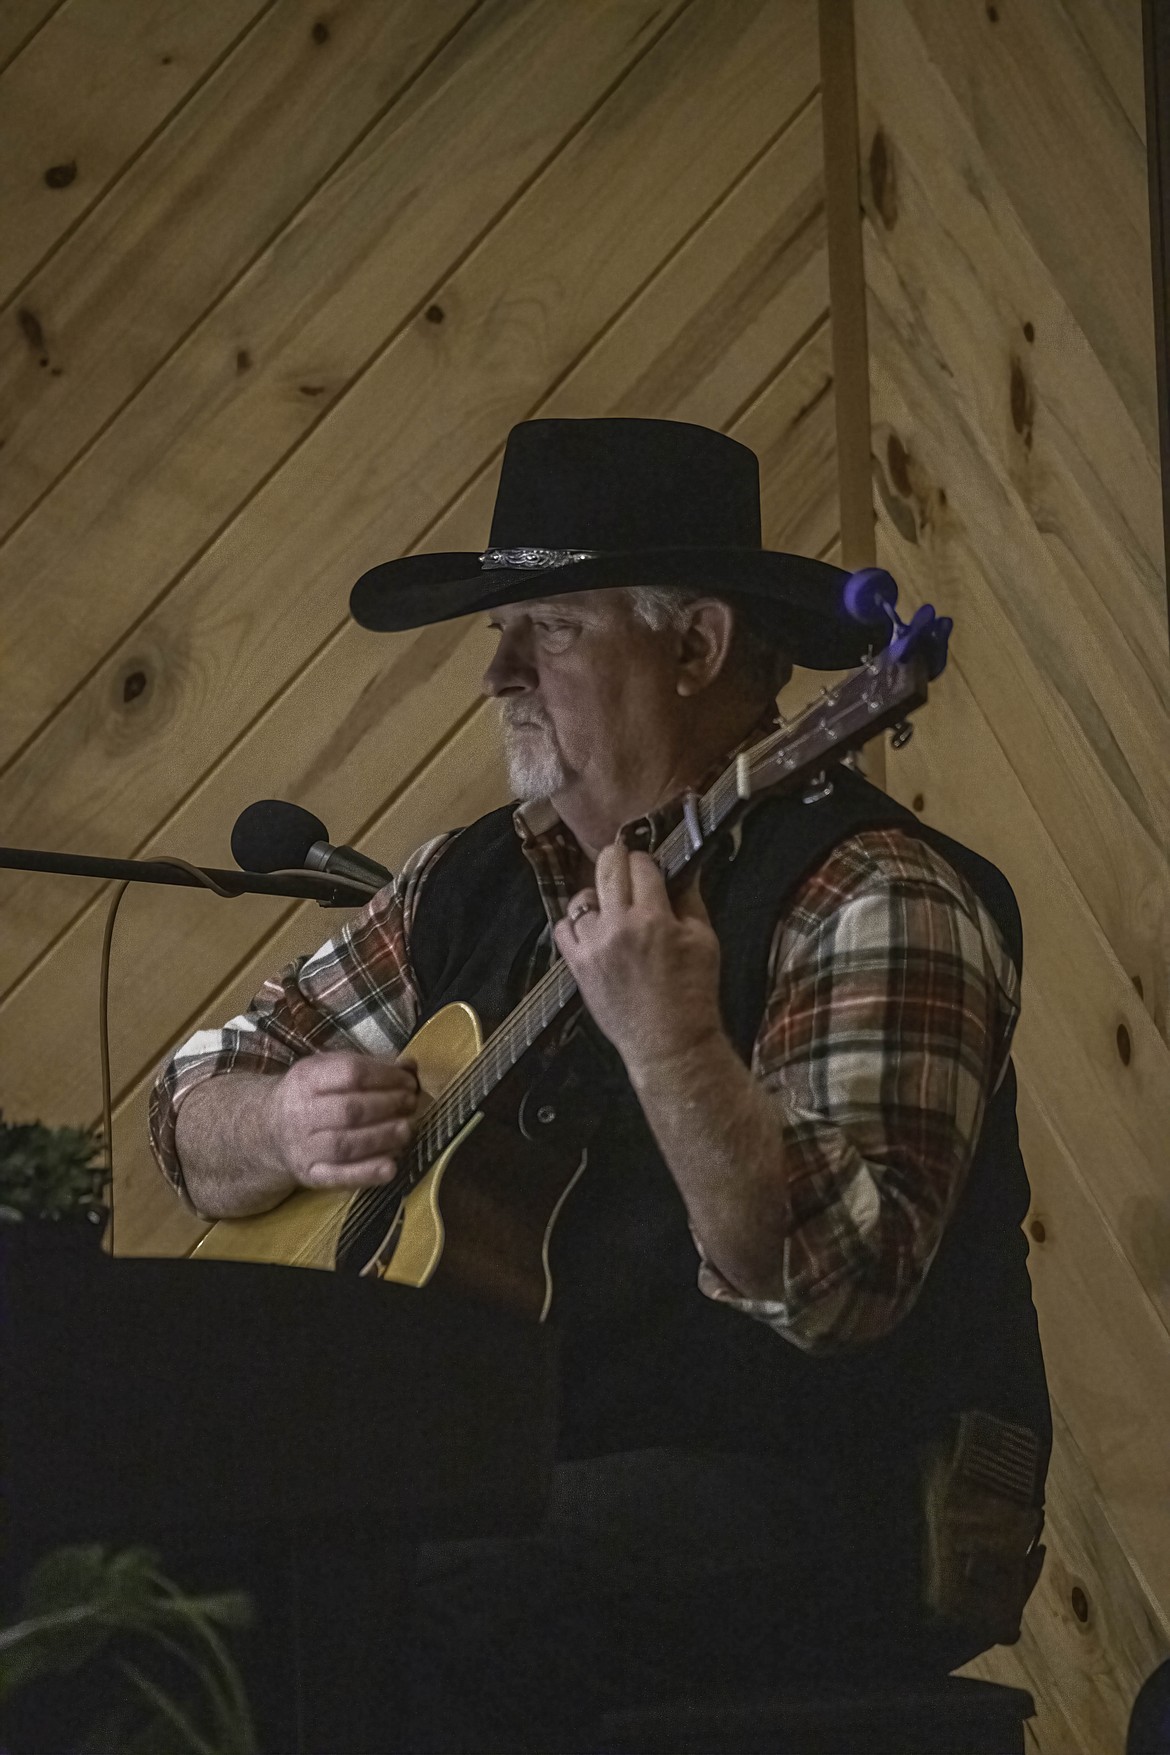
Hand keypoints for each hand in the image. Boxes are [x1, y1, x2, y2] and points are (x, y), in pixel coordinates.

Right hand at [267, 1050, 420, 1190]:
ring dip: (383, 1137)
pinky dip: (367, 1173)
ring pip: (345, 1145)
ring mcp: (303, 1147)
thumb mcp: (333, 1069)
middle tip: (411, 1104)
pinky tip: (390, 1167)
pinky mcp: (311, 1175)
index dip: (385, 1077)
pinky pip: (339, 1177)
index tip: (408, 1080)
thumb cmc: (314, 1094)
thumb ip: (372, 1067)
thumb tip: (410, 1067)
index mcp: (307, 1078)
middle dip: (388, 1106)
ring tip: (406, 1129)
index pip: (350, 1073)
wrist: (271, 1129)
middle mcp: (301, 1113)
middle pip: (349, 1110)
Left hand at [552, 840, 723, 1075]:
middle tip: (624, 861)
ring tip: (610, 905)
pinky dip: (575, 923)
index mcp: (653, 917)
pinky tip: (592, 929)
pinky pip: (562, 929)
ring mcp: (592, 946)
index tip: (650, 866)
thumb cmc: (694, 992)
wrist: (668, 1042)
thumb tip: (683, 870)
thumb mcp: (705, 941)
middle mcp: (618, 926)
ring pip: (581, 898)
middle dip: (618, 858)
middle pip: (608, 869)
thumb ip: (691, 900)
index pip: (641, 865)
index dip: (647, 860)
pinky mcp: (577, 966)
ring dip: (597, 895)